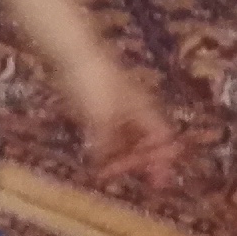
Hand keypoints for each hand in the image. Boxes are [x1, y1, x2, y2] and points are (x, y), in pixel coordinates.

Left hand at [62, 55, 181, 185]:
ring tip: (107, 174)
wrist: (74, 53)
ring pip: (125, 139)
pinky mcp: (99, 106)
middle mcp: (135, 110)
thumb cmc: (95, 82)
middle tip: (126, 178)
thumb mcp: (100, 117)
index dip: (162, 159)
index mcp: (144, 109)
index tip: (157, 182)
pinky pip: (108, 133)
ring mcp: (117, 107)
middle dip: (138, 162)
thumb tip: (103, 166)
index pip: (162, 138)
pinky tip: (95, 158)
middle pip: (144, 141)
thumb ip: (105, 143)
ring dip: (120, 157)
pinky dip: (105, 148)